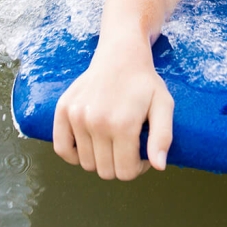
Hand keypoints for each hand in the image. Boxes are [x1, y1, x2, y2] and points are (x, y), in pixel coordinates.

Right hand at [52, 46, 173, 179]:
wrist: (120, 55)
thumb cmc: (144, 82)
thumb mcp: (164, 105)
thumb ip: (162, 137)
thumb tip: (158, 167)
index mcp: (123, 124)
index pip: (125, 172)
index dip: (137, 168)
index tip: (142, 154)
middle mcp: (96, 122)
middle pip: (105, 171)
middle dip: (120, 165)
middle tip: (128, 147)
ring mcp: (77, 116)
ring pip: (86, 163)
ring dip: (100, 159)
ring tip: (112, 140)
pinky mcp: (63, 109)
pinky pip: (62, 148)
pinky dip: (74, 154)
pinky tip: (90, 143)